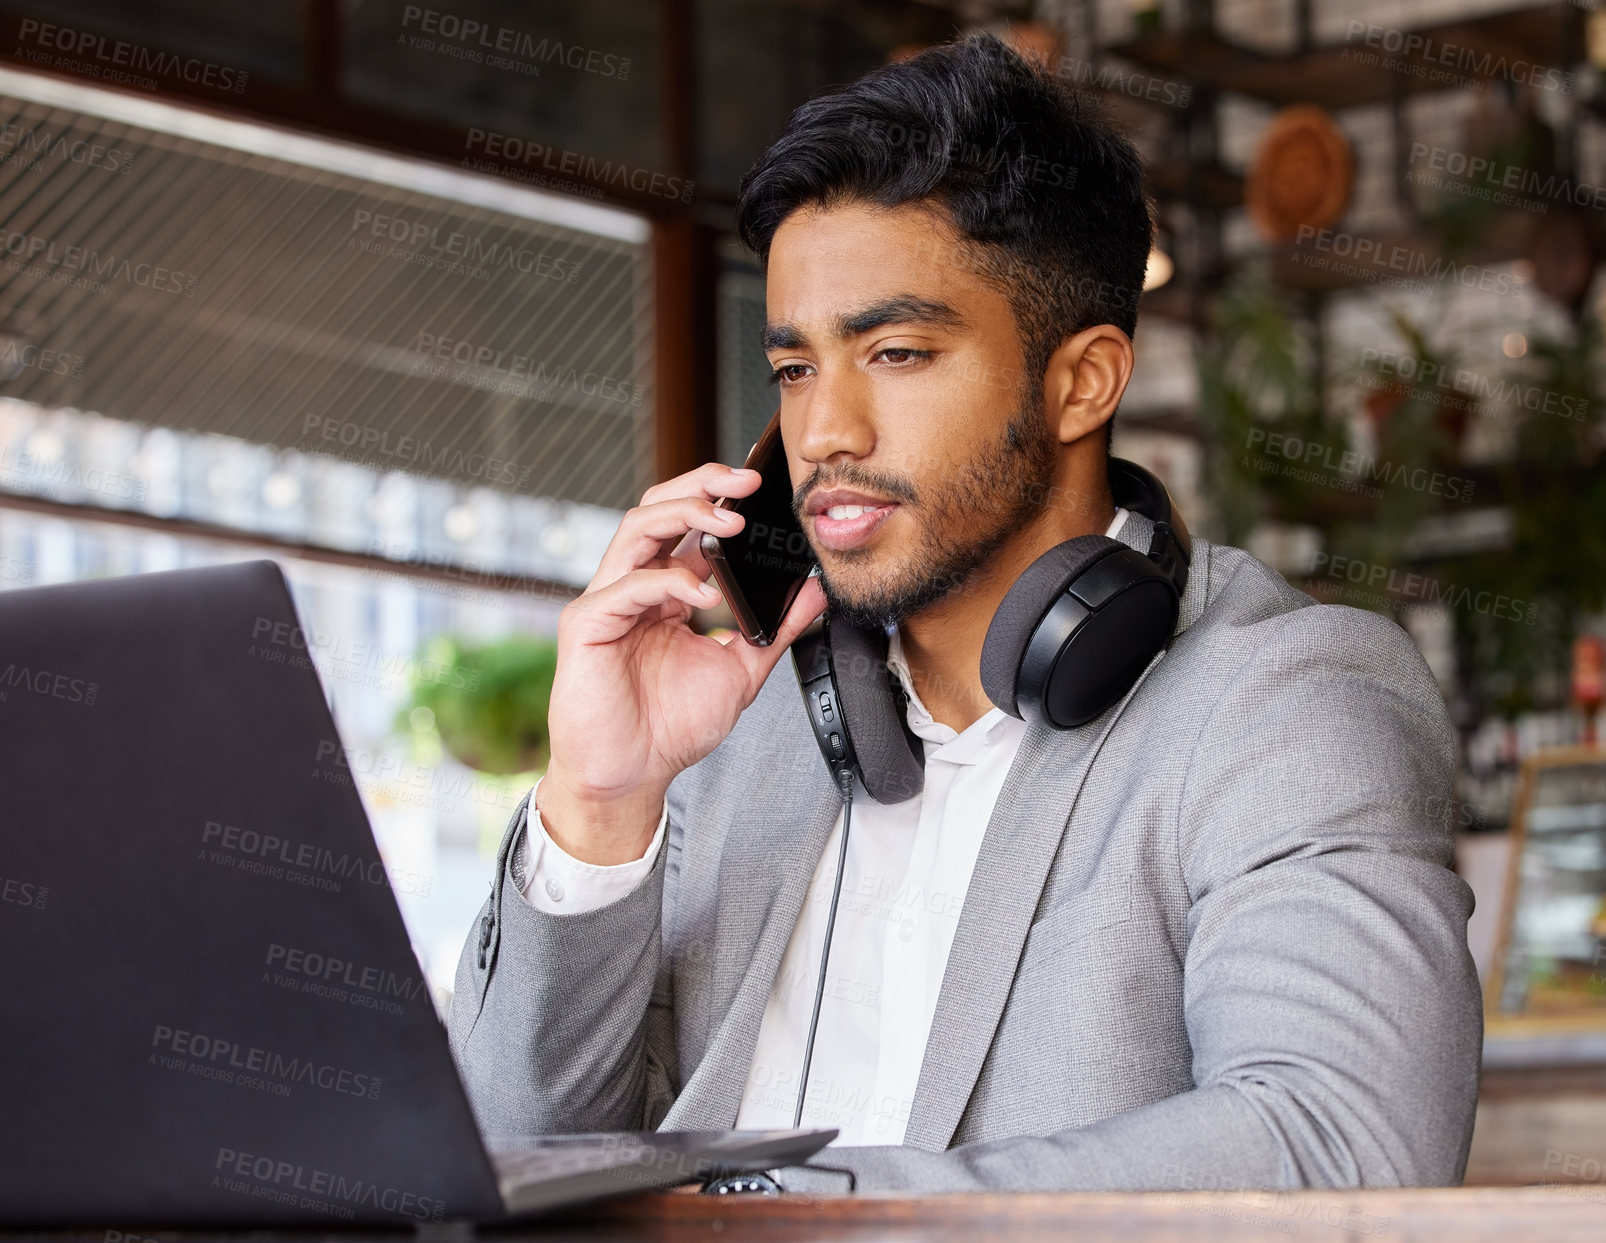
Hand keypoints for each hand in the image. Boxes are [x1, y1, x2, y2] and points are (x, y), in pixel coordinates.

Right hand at [540, 462, 826, 863]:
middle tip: (746, 481)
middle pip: (656, 507)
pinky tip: (705, 594)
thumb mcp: (741, 669)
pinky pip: (628, 585)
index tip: (762, 488)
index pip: (686, 524)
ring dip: (685, 513)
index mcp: (665, 591)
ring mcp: (607, 601)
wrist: (631, 775)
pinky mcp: (587, 624)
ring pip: (637, 529)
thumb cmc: (669, 727)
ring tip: (730, 521)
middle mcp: (634, 586)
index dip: (719, 497)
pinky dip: (669, 580)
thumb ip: (776, 629)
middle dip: (702, 484)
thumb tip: (813, 592)